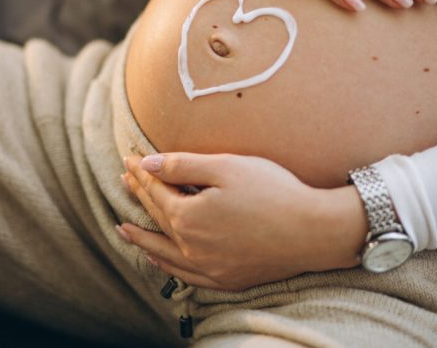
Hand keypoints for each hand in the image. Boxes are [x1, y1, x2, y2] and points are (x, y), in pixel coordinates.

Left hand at [119, 153, 367, 290]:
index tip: (130, 159)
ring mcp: (209, 268)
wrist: (313, 230)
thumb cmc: (272, 191)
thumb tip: (146, 164)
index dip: (142, 173)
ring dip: (143, 237)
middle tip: (125, 180)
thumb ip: (181, 166)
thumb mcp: (225, 168)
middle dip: (140, 195)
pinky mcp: (226, 279)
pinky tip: (158, 261)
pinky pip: (185, 275)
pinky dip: (166, 266)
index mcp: (189, 217)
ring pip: (164, 251)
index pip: (157, 190)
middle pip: (159, 217)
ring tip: (123, 229)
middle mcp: (192, 247)